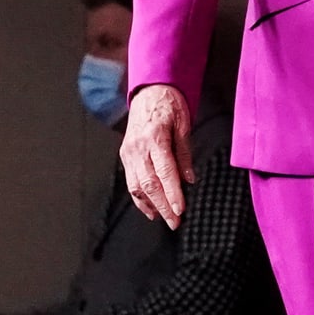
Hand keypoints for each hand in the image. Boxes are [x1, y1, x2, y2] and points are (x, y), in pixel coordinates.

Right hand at [120, 84, 194, 228]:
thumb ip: (184, 153)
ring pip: (137, 186)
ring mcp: (128, 153)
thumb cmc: (170, 105)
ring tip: (165, 219)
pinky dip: (140, 198)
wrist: (149, 92)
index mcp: (154, 138)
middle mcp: (138, 148)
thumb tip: (188, 180)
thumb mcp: (184, 125)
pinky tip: (150, 209)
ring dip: (152, 205)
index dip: (172, 193)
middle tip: (175, 222)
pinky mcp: (125, 156)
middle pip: (149, 183)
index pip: (164, 172)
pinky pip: (131, 181)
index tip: (181, 210)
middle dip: (163, 205)